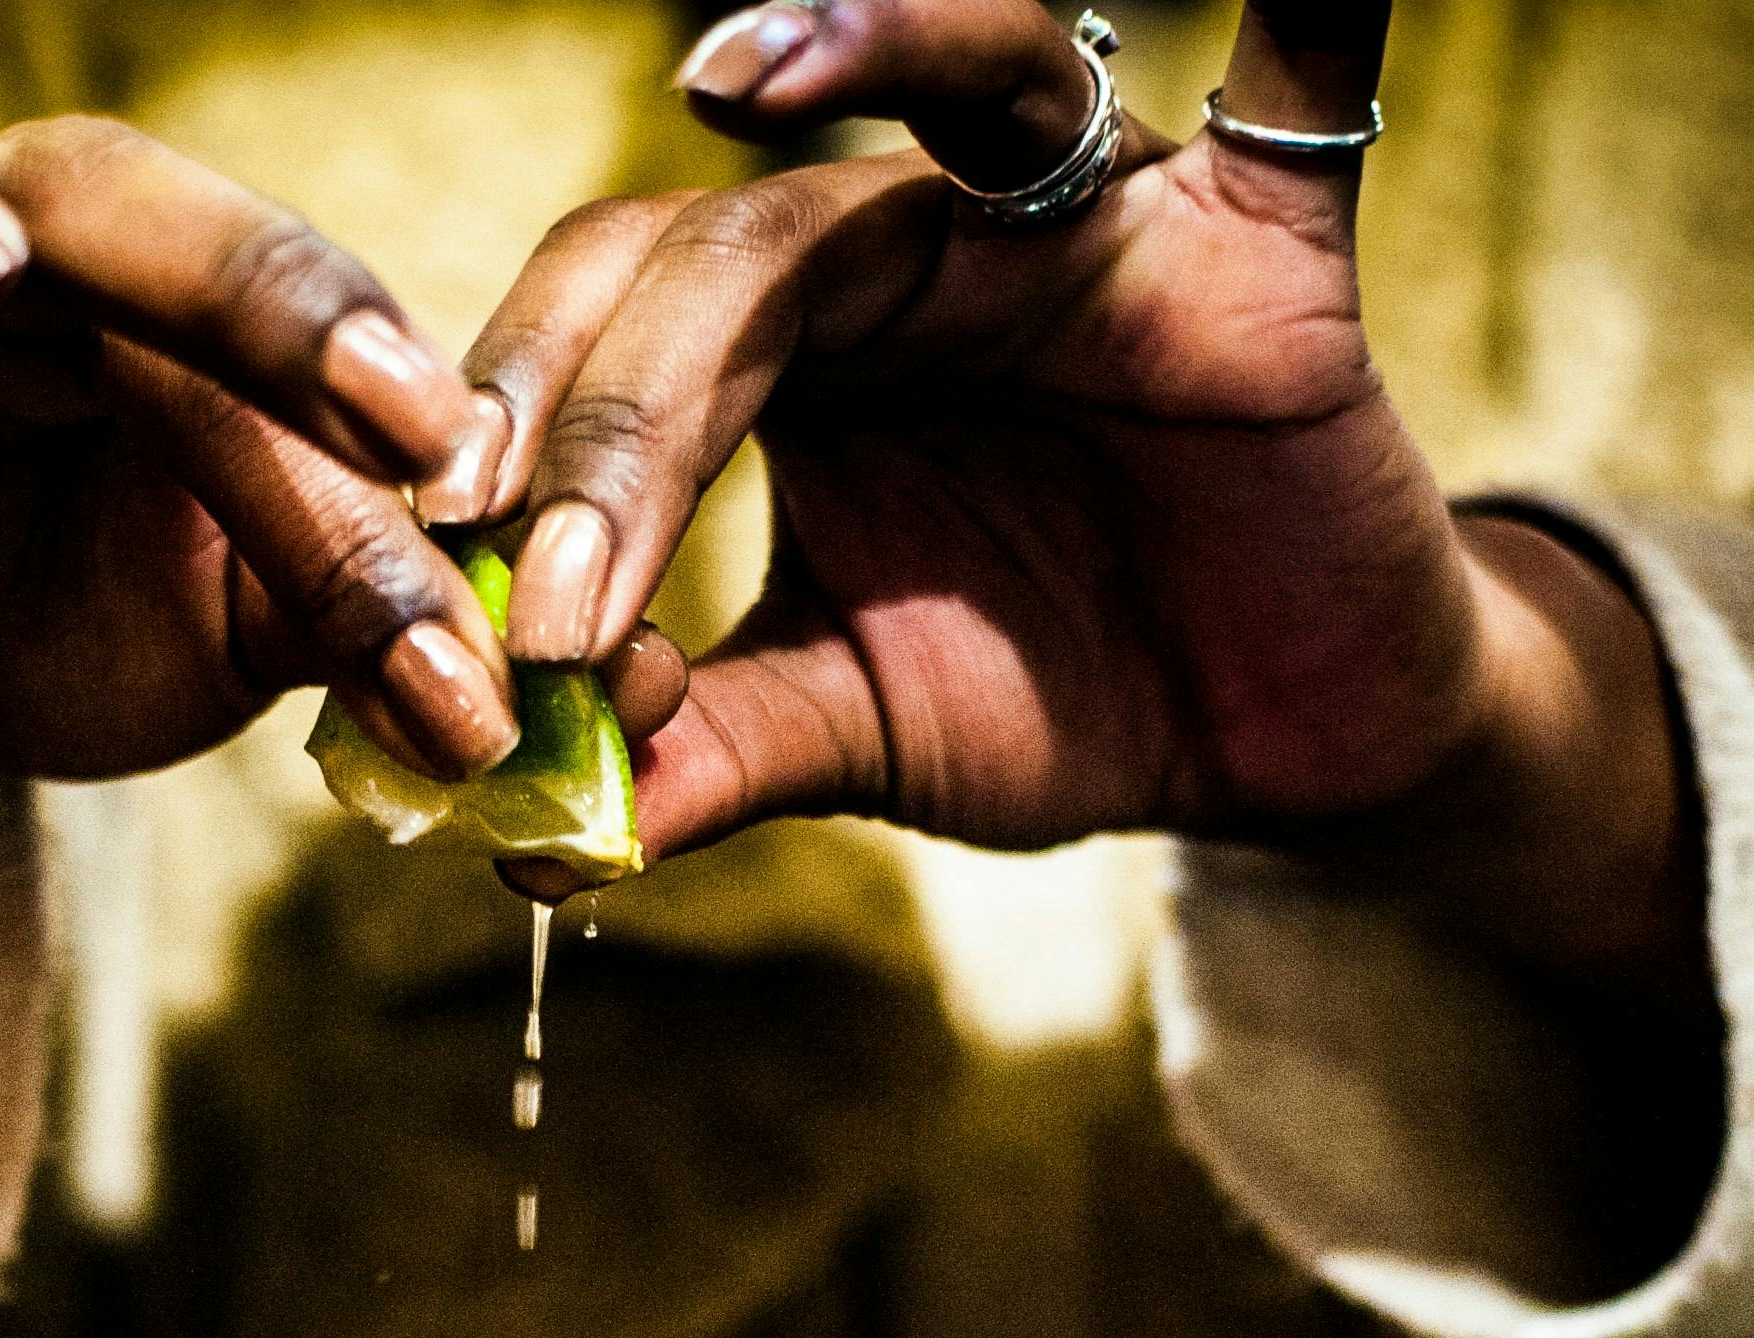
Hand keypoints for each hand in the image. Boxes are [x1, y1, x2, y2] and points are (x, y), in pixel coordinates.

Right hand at [0, 69, 522, 973]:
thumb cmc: (58, 620)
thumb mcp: (218, 634)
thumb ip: (335, 614)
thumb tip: (498, 677)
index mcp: (125, 304)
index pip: (254, 323)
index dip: (358, 386)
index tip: (464, 467)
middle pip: (76, 197)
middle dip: (227, 282)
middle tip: (358, 386)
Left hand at [466, 0, 1699, 1012]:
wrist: (1269, 741)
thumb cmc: (1056, 693)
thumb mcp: (855, 734)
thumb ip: (704, 753)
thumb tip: (524, 838)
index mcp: (790, 349)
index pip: (618, 331)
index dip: (525, 430)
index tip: (444, 554)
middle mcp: (920, 246)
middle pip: (740, 241)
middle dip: (625, 396)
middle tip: (547, 556)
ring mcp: (1092, 222)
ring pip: (969, 89)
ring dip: (865, 46)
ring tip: (732, 78)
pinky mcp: (1262, 240)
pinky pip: (1292, 89)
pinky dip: (1308, 2)